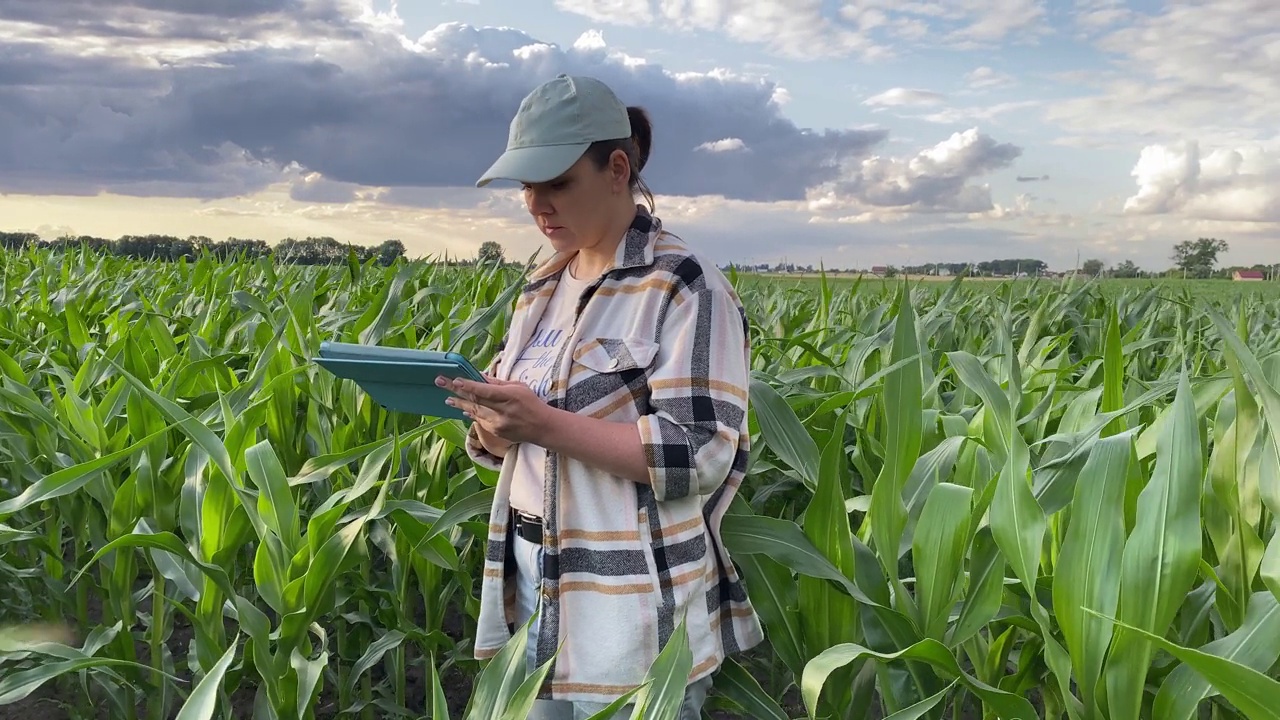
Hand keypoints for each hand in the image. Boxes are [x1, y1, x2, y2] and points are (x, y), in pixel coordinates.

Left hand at [436, 373, 552, 446]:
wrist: (542, 427)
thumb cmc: (531, 403)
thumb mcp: (518, 387)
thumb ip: (497, 384)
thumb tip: (479, 376)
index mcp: (510, 397)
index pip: (486, 392)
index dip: (470, 387)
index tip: (456, 380)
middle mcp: (502, 412)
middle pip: (475, 401)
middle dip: (456, 391)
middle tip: (440, 382)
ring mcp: (498, 424)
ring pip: (474, 412)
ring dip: (460, 404)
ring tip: (447, 399)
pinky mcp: (495, 432)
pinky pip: (479, 420)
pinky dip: (471, 413)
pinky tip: (463, 409)